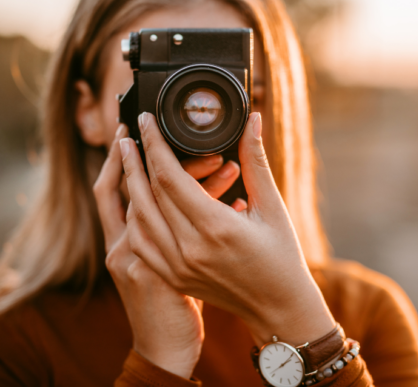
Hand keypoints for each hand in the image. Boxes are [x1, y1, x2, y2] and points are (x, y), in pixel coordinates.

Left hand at [119, 112, 335, 346]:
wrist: (278, 306)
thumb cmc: (282, 256)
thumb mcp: (272, 206)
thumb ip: (256, 161)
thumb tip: (252, 121)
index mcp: (216, 228)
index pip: (170, 177)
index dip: (154, 144)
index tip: (146, 121)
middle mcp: (190, 249)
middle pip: (148, 195)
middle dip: (135, 159)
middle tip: (128, 133)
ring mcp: (178, 267)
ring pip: (138, 219)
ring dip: (129, 186)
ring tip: (126, 160)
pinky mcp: (174, 277)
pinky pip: (142, 243)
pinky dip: (134, 218)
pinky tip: (134, 200)